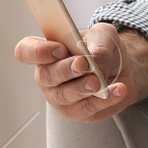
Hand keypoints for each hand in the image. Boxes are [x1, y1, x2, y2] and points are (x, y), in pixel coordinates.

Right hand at [15, 22, 147, 123]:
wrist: (121, 68)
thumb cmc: (102, 48)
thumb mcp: (104, 36)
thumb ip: (98, 44)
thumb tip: (95, 62)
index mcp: (45, 52)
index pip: (26, 51)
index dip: (39, 51)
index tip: (60, 49)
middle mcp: (47, 76)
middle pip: (46, 76)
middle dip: (66, 70)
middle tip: (83, 64)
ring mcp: (59, 97)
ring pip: (65, 96)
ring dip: (83, 88)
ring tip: (100, 81)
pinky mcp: (76, 112)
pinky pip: (87, 109)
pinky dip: (104, 100)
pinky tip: (118, 89)